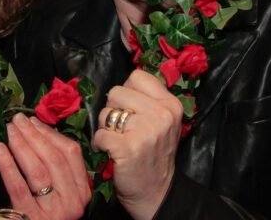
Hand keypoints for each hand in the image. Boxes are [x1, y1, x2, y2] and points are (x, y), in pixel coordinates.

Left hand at [0, 114, 90, 219]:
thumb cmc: (46, 213)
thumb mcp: (59, 191)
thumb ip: (55, 166)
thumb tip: (36, 128)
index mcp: (82, 190)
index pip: (70, 154)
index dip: (50, 133)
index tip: (32, 120)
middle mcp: (73, 201)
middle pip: (53, 159)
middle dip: (34, 135)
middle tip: (16, 120)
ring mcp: (54, 212)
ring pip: (38, 170)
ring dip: (21, 145)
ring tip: (8, 131)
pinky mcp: (32, 219)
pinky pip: (19, 188)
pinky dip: (8, 166)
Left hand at [93, 70, 182, 219]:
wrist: (156, 194)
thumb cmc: (154, 155)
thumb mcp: (162, 123)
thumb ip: (148, 100)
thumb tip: (122, 84)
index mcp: (170, 105)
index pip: (136, 77)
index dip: (127, 92)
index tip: (129, 109)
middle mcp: (162, 115)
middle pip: (117, 92)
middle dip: (112, 110)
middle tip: (120, 128)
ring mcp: (146, 131)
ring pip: (106, 113)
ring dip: (104, 127)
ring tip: (116, 140)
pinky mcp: (128, 148)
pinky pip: (100, 134)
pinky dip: (99, 144)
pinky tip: (109, 152)